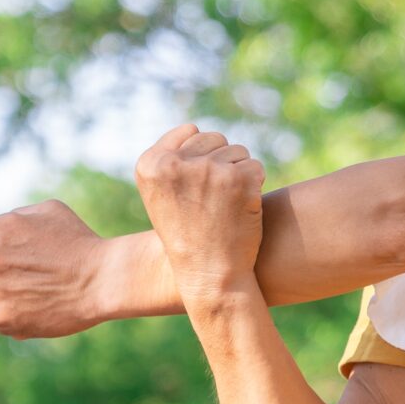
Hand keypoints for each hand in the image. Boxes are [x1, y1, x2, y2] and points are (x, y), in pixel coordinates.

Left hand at [0, 199, 108, 337]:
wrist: (101, 281)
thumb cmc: (80, 243)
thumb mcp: (49, 211)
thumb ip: (17, 218)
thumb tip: (1, 231)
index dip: (7, 251)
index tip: (28, 258)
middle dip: (6, 272)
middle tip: (39, 276)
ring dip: (8, 295)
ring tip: (41, 293)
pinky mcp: (0, 319)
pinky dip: (13, 317)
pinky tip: (38, 309)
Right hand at [133, 122, 263, 301]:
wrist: (209, 275)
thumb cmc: (187, 235)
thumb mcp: (160, 195)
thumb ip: (169, 160)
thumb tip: (193, 128)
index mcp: (149, 165)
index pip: (189, 131)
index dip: (199, 157)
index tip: (195, 188)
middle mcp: (174, 163)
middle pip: (214, 138)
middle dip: (220, 162)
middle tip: (213, 199)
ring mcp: (207, 169)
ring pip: (237, 151)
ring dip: (238, 174)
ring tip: (225, 206)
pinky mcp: (238, 178)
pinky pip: (255, 166)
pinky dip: (254, 185)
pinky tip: (242, 208)